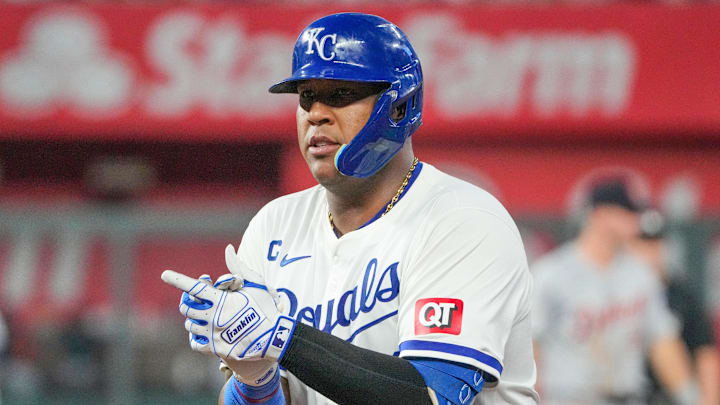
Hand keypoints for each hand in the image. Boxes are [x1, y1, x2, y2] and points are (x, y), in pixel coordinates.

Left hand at [161, 247, 294, 384]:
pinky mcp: (216, 349)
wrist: (274, 338)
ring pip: (190, 326)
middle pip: (187, 308)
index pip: (194, 287)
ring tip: (203, 317)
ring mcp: (213, 334)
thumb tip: (227, 249)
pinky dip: (196, 337)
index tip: (164, 274)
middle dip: (187, 302)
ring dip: (193, 319)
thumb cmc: (265, 308)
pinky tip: (203, 333)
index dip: (177, 279)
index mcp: (221, 300)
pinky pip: (195, 343)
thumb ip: (237, 267)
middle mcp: (214, 316)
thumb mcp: (254, 284)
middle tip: (194, 301)